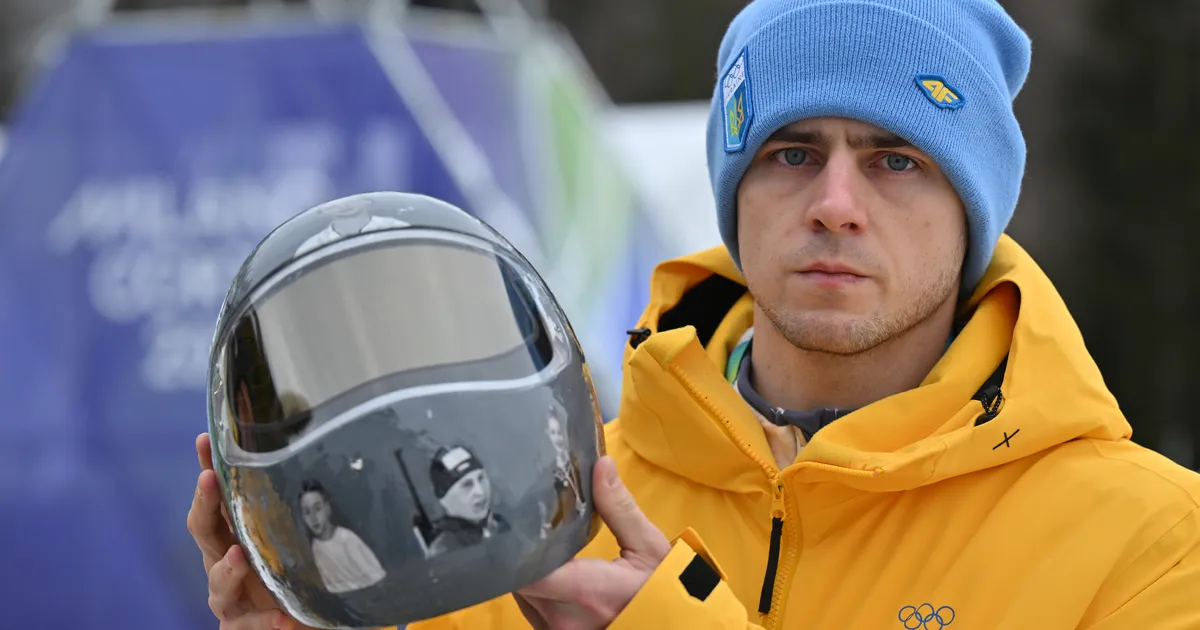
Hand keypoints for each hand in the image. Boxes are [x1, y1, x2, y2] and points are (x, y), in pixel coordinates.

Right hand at [187, 433, 307, 629]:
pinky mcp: (241, 625)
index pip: (219, 496)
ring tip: (238, 556)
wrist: (305, 620)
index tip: (206, 439)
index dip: (208, 467)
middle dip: (204, 504)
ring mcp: (230, 595)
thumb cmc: (302, 570)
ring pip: (217, 581)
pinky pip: (249, 624)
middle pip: (204, 530)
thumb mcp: (304, 533)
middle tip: (208, 480)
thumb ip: (306, 507)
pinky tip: (284, 619)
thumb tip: (333, 458)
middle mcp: (226, 559)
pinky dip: (266, 621)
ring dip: (227, 568)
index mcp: (238, 532)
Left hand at [514, 456, 670, 629]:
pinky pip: (531, 609)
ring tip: (538, 543)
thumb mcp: (648, 547)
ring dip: (526, 571)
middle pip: (517, 580)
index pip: (525, 570)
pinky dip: (535, 589)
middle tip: (525, 522)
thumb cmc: (663, 593)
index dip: (514, 545)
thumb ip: (619, 507)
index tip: (517, 518)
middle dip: (519, 551)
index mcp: (585, 592)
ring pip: (520, 596)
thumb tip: (601, 464)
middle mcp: (562, 619)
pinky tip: (550, 570)